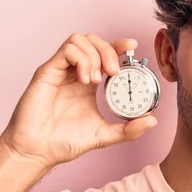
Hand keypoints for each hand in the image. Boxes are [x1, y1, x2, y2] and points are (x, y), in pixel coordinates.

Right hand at [0, 33, 157, 167]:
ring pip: (79, 40)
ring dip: (94, 55)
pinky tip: (85, 80)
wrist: (38, 152)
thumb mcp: (105, 135)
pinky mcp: (47, 72)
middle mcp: (74, 72)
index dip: (118, 45)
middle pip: (93, 40)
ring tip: (97, 80)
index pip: (104, 53)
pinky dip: (81, 60)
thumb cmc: (64, 142)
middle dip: (109, 50)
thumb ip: (129, 130)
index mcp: (88, 82)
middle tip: (114, 71)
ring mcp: (60, 70)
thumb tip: (153, 121)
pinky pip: (66, 50)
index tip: (133, 45)